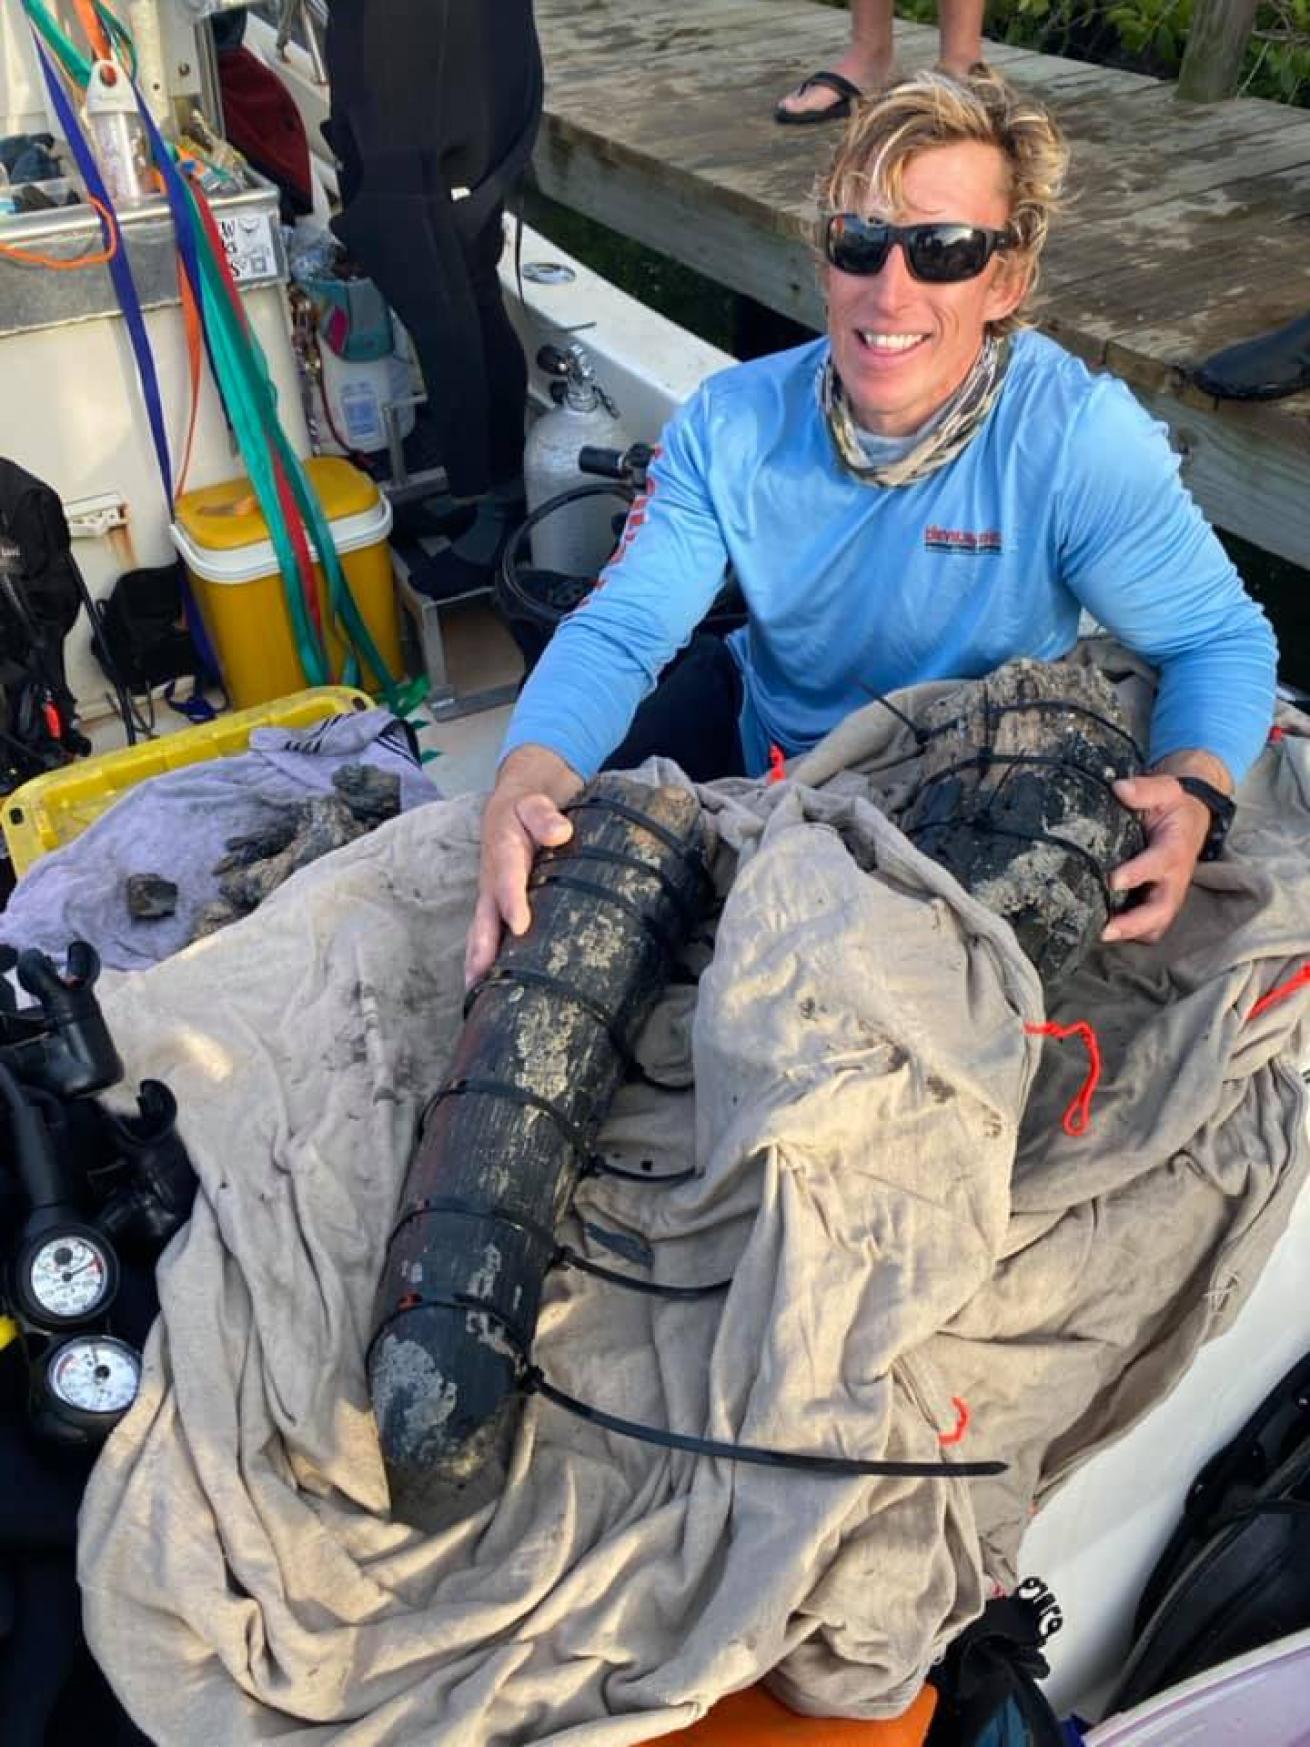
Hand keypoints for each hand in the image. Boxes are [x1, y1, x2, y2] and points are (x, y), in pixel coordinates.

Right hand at [465, 745, 583, 985]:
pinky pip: (491, 932)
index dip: (511, 899)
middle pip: (485, 913)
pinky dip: (486, 958)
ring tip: (476, 988)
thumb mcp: (536, 801)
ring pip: (483, 929)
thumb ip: (543, 814)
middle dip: (482, 944)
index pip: (508, 875)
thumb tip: (560, 832)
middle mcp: (493, 877)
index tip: (519, 923)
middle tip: (480, 974)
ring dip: (479, 958)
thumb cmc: (530, 806)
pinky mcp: (499, 905)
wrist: (518, 803)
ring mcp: (493, 894)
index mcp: (504, 850)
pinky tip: (486, 985)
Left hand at [1101, 771, 1214, 944]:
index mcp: (1175, 848)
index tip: (1114, 880)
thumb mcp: (1165, 789)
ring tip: (1100, 934)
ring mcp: (1168, 894)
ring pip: (1156, 925)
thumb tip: (1120, 788)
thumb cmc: (1172, 806)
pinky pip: (1150, 926)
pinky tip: (1103, 928)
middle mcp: (1174, 878)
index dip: (1139, 874)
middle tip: (1105, 929)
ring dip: (1132, 933)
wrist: (1189, 817)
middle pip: (1162, 910)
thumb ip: (1145, 789)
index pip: (1159, 863)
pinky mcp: (1159, 902)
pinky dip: (1131, 933)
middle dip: (1135, 923)